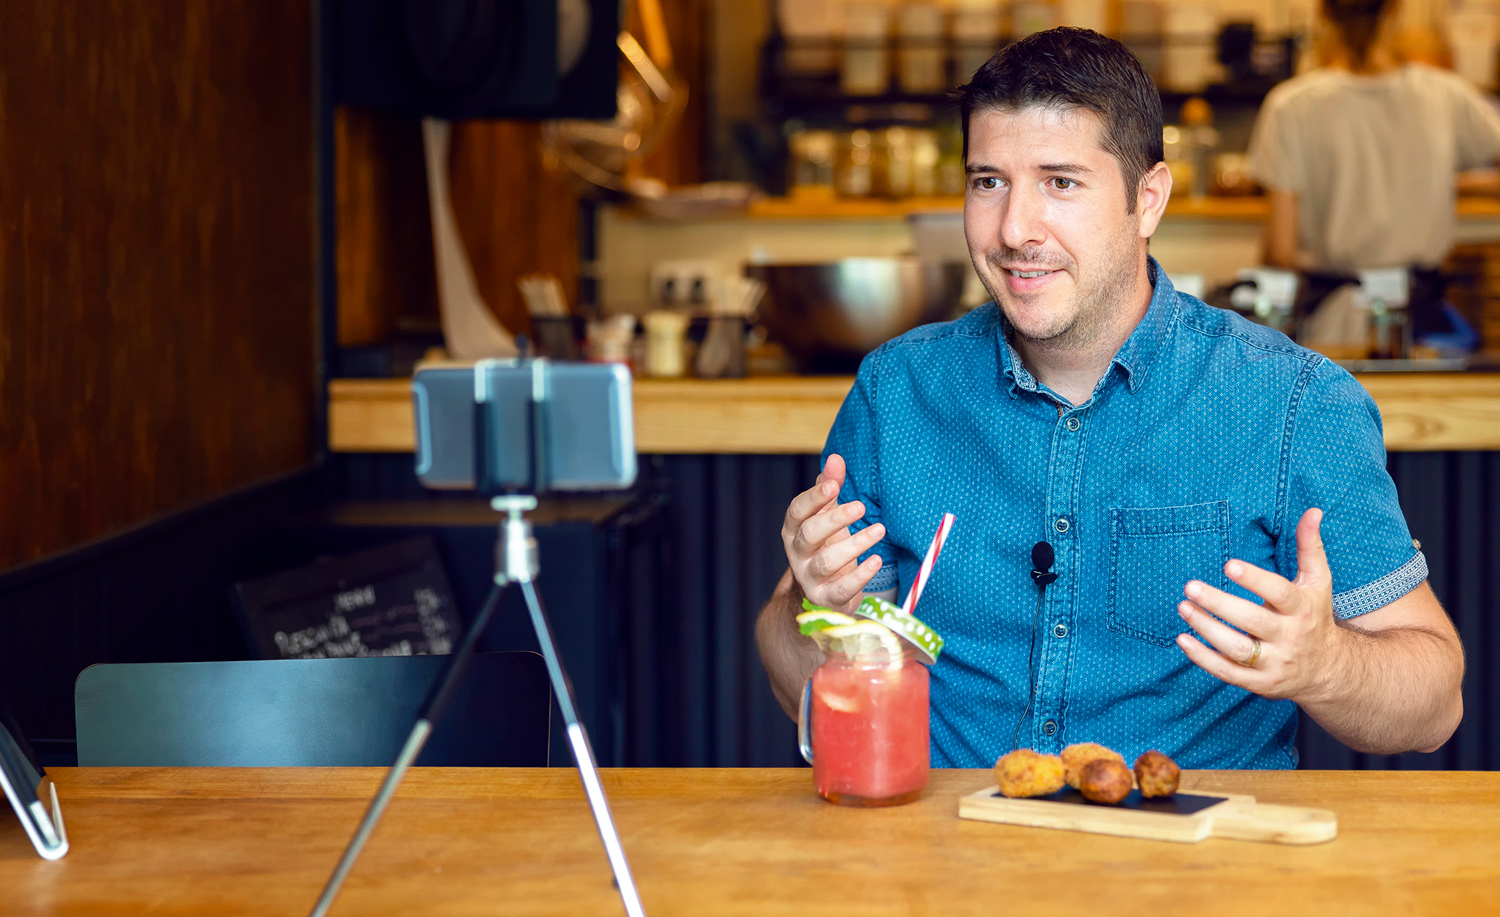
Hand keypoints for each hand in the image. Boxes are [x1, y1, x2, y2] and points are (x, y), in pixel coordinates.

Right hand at [780, 454, 884, 614]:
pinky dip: (860, 576)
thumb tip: (836, 458)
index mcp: (793, 531)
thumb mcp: (826, 516)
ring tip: (879, 530)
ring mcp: (810, 578)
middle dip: (834, 519)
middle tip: (860, 506)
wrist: (821, 594)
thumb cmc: (826, 546)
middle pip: (809, 535)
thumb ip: (829, 487)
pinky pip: (842, 590)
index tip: (834, 485)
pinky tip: (876, 561)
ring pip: (826, 562)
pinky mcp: (826, 599)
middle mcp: (796, 555)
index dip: (814, 497)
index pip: (797, 511)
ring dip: (854, 545)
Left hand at [1175, 508, 1344, 702]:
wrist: (1329, 671)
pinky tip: (1182, 639)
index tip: (1228, 565)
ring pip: (1237, 649)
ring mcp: (1274, 663)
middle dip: (1219, 604)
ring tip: (1182, 607)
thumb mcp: (1318, 582)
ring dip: (1207, 629)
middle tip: (1190, 586)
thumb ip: (1310, 547)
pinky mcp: (1259, 683)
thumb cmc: (1314, 616)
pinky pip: (1228, 673)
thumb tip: (1312, 510)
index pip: (1279, 593)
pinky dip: (1203, 659)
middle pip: (1252, 621)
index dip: (1255, 580)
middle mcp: (1290, 637)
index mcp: (1302, 609)